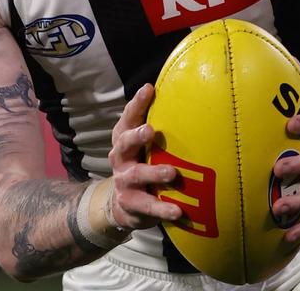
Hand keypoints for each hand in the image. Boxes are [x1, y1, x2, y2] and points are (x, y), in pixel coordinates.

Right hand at [106, 83, 181, 228]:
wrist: (123, 205)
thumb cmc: (141, 163)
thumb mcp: (143, 144)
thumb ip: (153, 124)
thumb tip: (179, 94)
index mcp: (124, 139)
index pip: (128, 118)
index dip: (136, 104)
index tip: (148, 89)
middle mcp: (120, 158)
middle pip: (124, 143)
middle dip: (137, 136)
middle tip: (151, 131)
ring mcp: (124, 182)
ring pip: (137, 175)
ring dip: (154, 173)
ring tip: (171, 173)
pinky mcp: (131, 205)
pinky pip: (148, 206)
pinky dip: (163, 208)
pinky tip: (178, 210)